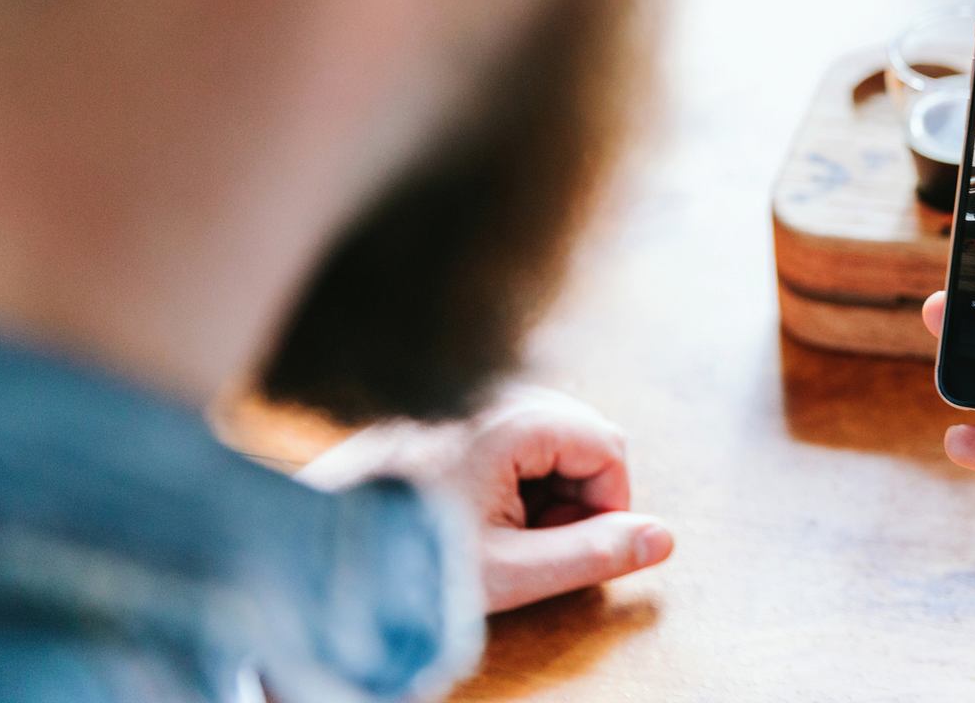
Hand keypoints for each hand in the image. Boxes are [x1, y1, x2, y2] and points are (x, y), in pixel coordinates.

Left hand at [298, 385, 672, 612]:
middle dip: (578, 494)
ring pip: (548, 439)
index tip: (576, 550)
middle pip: (582, 435)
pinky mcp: (441, 422)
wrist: (311, 558)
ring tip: (503, 538)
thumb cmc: (408, 563)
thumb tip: (663, 539)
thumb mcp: (510, 572)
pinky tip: (477, 519)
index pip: (609, 446)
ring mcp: (464, 408)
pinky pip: (508, 439)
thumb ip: (593, 554)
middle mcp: (490, 401)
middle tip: (537, 546)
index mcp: (511, 425)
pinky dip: (512, 481)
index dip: (609, 505)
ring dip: (546, 490)